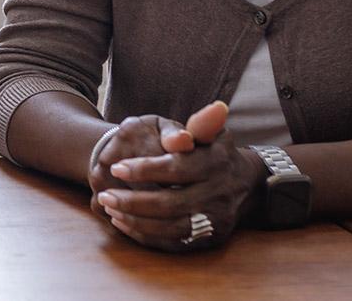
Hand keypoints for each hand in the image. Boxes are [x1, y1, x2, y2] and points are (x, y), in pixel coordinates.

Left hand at [95, 101, 265, 251]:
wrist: (246, 186)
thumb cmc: (215, 154)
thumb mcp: (211, 135)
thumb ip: (202, 124)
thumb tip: (216, 107)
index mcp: (216, 165)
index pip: (177, 168)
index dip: (145, 169)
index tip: (116, 167)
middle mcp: (218, 195)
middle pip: (170, 203)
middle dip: (133, 201)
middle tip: (105, 194)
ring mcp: (215, 221)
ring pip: (169, 228)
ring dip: (135, 220)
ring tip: (110, 208)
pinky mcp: (210, 240)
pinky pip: (173, 244)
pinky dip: (145, 235)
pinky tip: (124, 223)